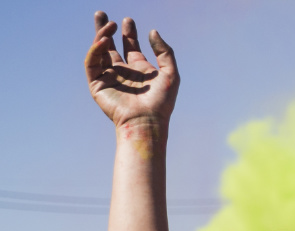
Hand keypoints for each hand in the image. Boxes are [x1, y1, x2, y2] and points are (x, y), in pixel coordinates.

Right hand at [85, 12, 178, 129]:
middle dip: (105, 29)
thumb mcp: (170, 73)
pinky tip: (104, 40)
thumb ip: (165, 52)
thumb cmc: (161, 102)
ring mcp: (108, 77)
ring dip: (101, 35)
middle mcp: (122, 72)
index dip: (128, 32)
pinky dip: (95, 50)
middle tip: (102, 13)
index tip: (127, 20)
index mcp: (139, 69)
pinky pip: (92, 62)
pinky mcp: (97, 84)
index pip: (130, 46)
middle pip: (110, 46)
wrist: (147, 121)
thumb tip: (153, 31)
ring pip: (99, 51)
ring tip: (108, 23)